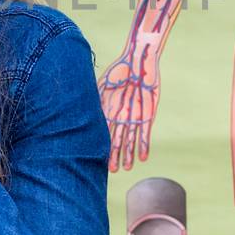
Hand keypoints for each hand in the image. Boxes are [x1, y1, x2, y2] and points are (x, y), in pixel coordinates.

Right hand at [98, 37, 159, 171]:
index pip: (105, 134)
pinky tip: (143, 157)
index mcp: (109, 111)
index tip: (99, 162)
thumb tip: (86, 119)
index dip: (103, 148)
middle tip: (112, 171)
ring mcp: (135, 116)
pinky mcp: (148, 114)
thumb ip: (97, 102)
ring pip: (131, 140)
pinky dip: (144, 145)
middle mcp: (121, 117)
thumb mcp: (104, 86)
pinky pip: (145, 133)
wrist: (139, 62)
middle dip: (115, 155)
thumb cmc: (119, 70)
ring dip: (129, 154)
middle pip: (117, 140)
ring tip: (128, 168)